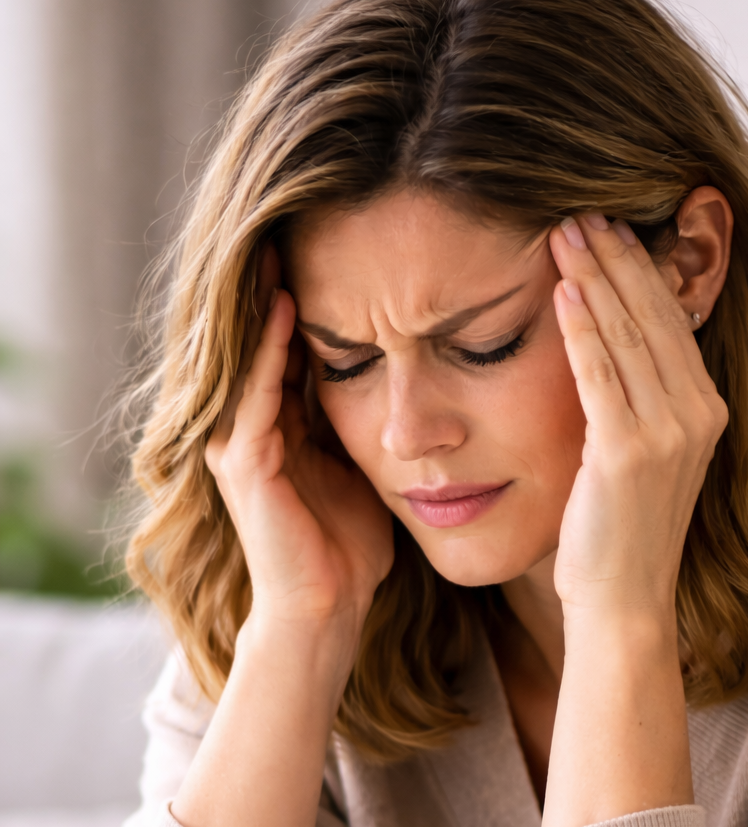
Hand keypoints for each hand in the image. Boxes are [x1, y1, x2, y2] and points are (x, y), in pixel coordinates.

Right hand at [205, 248, 393, 646]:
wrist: (327, 610)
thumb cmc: (354, 549)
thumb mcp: (370, 469)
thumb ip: (377, 425)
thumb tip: (427, 386)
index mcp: (285, 423)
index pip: (297, 342)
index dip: (320, 293)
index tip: (344, 239)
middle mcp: (254, 424)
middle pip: (268, 337)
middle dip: (284, 280)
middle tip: (302, 215)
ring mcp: (240, 443)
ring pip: (253, 355)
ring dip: (266, 299)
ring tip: (282, 238)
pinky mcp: (242, 464)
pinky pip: (255, 393)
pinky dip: (267, 350)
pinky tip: (285, 306)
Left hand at [547, 214, 726, 626]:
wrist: (623, 604)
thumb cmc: (618, 536)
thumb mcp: (641, 458)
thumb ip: (636, 403)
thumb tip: (607, 348)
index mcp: (705, 412)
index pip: (671, 323)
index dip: (641, 270)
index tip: (610, 228)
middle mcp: (698, 416)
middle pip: (654, 316)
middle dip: (618, 257)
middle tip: (582, 207)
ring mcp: (668, 435)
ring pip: (628, 336)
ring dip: (596, 276)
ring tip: (564, 230)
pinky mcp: (627, 455)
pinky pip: (601, 377)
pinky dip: (582, 329)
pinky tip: (563, 289)